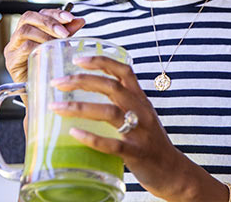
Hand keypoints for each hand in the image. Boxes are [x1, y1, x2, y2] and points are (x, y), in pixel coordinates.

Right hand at [3, 8, 84, 83]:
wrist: (41, 92)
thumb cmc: (49, 68)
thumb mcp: (60, 46)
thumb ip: (67, 32)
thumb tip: (80, 20)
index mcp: (30, 29)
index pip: (39, 13)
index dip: (54, 13)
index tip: (70, 17)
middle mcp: (18, 36)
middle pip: (28, 17)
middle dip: (49, 22)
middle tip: (64, 32)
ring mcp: (12, 48)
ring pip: (24, 31)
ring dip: (45, 34)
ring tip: (58, 42)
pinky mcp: (11, 61)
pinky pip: (23, 48)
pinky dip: (38, 47)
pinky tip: (49, 52)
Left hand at [49, 56, 213, 201]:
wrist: (173, 171)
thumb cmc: (152, 143)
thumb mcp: (142, 115)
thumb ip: (123, 104)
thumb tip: (89, 97)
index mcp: (141, 99)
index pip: (123, 71)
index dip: (101, 61)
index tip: (78, 59)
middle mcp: (141, 111)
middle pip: (111, 87)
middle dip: (82, 81)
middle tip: (57, 82)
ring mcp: (140, 132)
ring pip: (109, 112)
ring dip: (79, 107)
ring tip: (56, 107)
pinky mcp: (136, 153)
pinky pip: (112, 144)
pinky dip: (92, 138)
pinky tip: (74, 133)